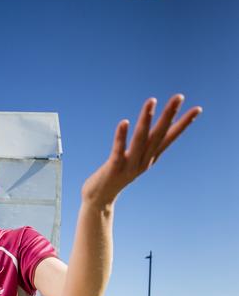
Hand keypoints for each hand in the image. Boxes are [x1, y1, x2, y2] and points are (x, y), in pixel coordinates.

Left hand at [82, 95, 201, 207]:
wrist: (99, 199)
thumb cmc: (116, 175)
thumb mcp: (135, 159)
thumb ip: (145, 145)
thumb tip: (153, 129)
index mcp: (150, 157)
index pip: (170, 137)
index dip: (183, 124)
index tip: (197, 108)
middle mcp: (143, 161)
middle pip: (158, 135)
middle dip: (169, 115)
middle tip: (179, 96)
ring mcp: (129, 165)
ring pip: (140, 140)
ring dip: (146, 120)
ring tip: (151, 100)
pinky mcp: (114, 168)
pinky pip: (118, 150)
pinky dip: (121, 137)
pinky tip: (124, 121)